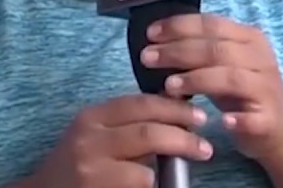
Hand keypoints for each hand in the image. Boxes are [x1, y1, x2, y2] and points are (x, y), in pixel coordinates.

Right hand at [28, 93, 212, 187]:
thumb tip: (176, 113)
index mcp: (92, 117)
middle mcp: (90, 138)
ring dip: (173, 164)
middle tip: (205, 146)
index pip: (140, 104)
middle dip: (183, 137)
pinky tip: (159, 184)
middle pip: (148, 131)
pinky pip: (139, 185)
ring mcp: (92, 168)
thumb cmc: (77, 165)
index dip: (174, 107)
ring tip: (190, 164)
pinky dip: (153, 185)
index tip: (199, 114)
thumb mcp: (95, 135)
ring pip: (146, 166)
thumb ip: (126, 124)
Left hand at [141, 13, 282, 158]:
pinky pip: (252, 118)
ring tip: (169, 86)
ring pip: (231, 78)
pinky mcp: (269, 119)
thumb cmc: (242, 92)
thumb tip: (156, 43)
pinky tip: (220, 122)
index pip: (211, 24)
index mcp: (249, 38)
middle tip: (148, 58)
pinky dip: (236, 119)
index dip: (179, 26)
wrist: (280, 129)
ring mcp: (266, 88)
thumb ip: (198, 52)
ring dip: (198, 79)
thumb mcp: (222, 65)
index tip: (150, 34)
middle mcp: (261, 58)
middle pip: (217, 49)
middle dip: (178, 51)